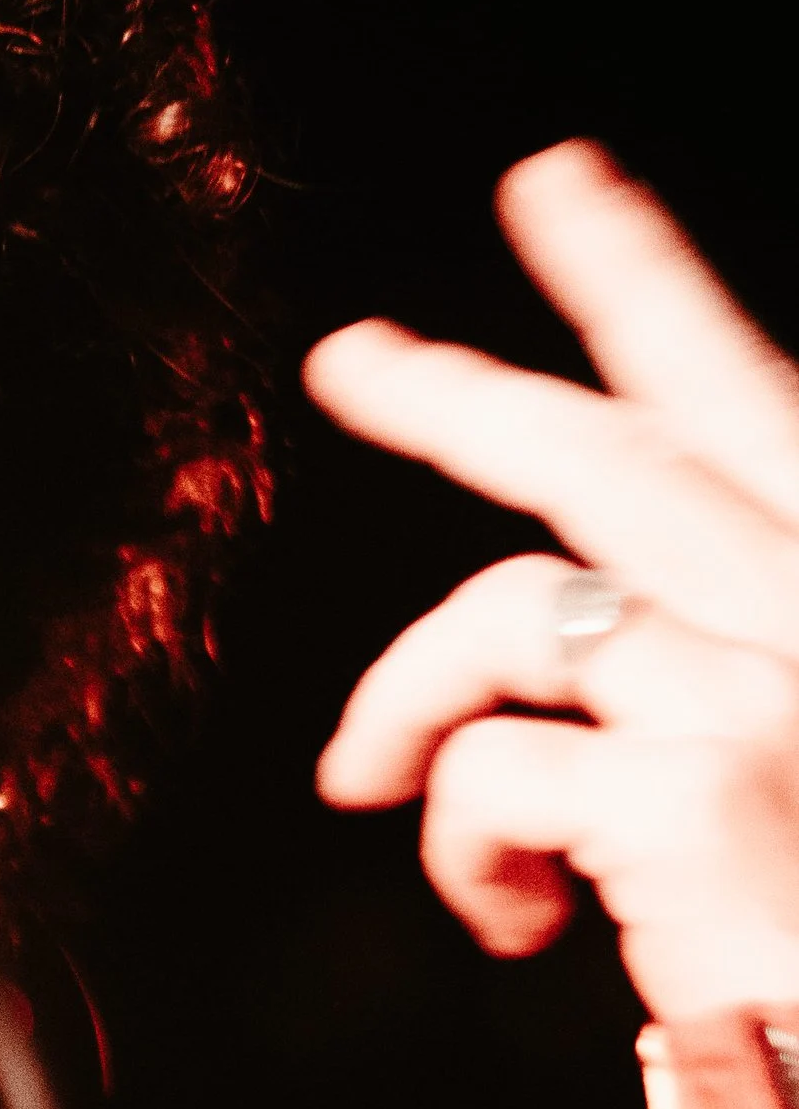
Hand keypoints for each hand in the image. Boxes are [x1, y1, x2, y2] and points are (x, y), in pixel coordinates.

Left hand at [308, 142, 798, 1023]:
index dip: (642, 282)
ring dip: (410, 697)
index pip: (743, 394)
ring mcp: (764, 678)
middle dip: (459, 393)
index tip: (560, 188)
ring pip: (513, 612)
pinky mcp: (692, 782)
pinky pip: (491, 767)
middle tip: (351, 358)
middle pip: (609, 454)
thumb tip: (590, 656)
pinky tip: (512, 921)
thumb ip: (729, 667)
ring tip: (370, 780)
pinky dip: (464, 848)